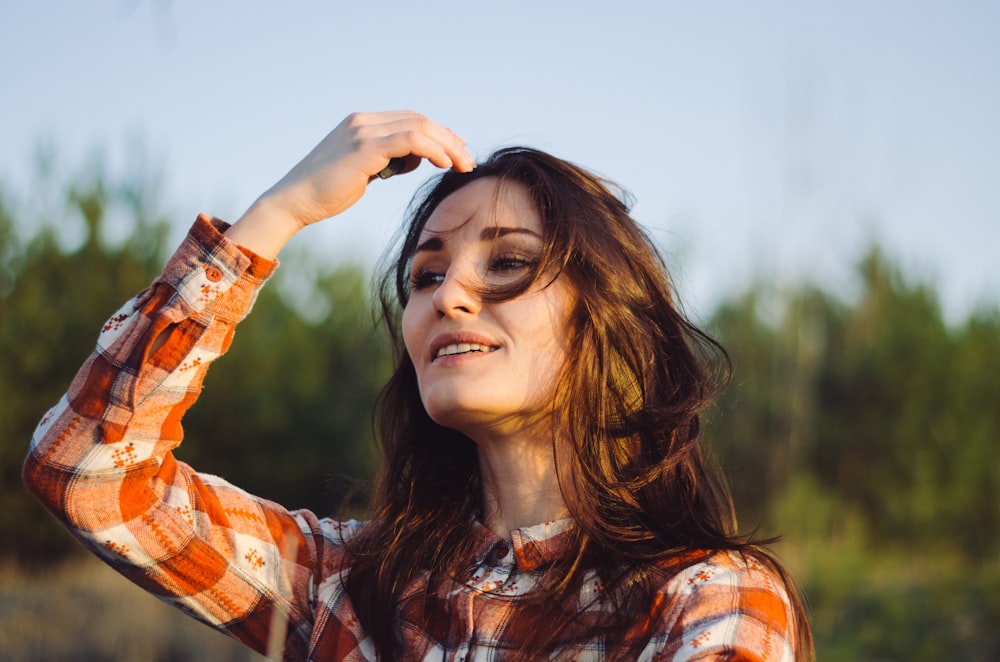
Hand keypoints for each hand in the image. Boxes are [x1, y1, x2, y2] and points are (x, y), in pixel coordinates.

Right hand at [227, 111, 473, 257]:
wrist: (294, 201)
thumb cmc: (325, 193)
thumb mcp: (362, 171)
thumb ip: (387, 160)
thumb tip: (414, 160)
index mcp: (362, 124)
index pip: (411, 120)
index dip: (439, 134)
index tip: (458, 152)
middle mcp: (363, 122)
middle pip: (420, 120)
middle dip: (450, 139)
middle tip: (468, 161)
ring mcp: (363, 132)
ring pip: (419, 127)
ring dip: (447, 145)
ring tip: (463, 165)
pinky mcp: (365, 148)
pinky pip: (410, 140)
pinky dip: (432, 150)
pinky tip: (445, 164)